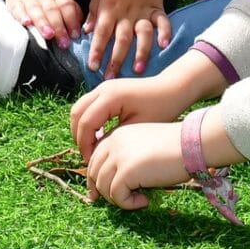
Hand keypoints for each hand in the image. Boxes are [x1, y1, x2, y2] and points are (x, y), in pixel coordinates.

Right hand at [2, 0, 81, 46]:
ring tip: (48, 35)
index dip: (72, 20)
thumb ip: (72, 12)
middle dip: (59, 27)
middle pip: (52, 10)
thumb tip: (82, 29)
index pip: (67, 6)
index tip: (75, 35)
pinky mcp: (15, 3)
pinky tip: (26, 23)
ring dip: (43, 23)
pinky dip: (22, 15)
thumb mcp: (61, 0)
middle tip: (63, 42)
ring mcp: (29, 0)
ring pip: (36, 10)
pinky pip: (18, 9)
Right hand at [69, 74, 190, 159]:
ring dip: (82, 128)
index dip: (84, 144)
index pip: (86, 123)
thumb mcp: (137, 128)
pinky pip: (88, 106)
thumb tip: (96, 152)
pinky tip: (99, 136)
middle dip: (79, 136)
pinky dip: (88, 121)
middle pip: (76, 113)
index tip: (90, 161)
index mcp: (110, 97)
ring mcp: (103, 87)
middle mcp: (102, 88)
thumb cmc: (160, 109)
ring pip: (79, 108)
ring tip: (92, 147)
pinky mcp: (107, 90)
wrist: (172, 89)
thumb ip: (113, 138)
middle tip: (88, 155)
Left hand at [83, 122, 186, 211]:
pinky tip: (145, 201)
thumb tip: (115, 183)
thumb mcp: (145, 147)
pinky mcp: (126, 172)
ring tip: (138, 199)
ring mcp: (118, 157)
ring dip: (118, 198)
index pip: (95, 158)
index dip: (95, 177)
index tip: (100, 193)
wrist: (191, 144)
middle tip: (117, 201)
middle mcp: (113, 143)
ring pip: (103, 186)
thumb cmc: (175, 147)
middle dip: (102, 191)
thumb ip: (128, 158)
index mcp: (117, 135)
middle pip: (94, 172)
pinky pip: (117, 196)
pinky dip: (128, 204)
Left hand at [84, 0, 173, 77]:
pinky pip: (162, 22)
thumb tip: (86, 30)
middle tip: (111, 78)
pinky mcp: (157, 7)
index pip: (100, 34)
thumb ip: (94, 10)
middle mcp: (126, 13)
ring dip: (141, 53)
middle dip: (115, 60)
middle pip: (120, 40)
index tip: (92, 66)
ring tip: (138, 69)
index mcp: (109, 8)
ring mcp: (143, 10)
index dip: (96, 51)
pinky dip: (165, 32)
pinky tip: (165, 45)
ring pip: (141, 35)